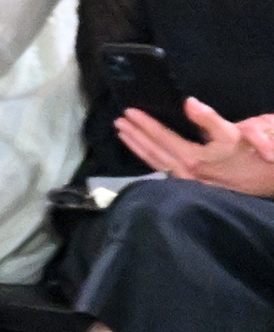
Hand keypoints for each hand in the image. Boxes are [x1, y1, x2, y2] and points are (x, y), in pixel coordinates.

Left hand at [118, 99, 273, 198]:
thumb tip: (188, 103)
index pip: (160, 137)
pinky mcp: (185, 183)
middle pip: (150, 151)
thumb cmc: (248, 155)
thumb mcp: (232, 133)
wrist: (261, 181)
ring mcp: (182, 179)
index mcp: (191, 157)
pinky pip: (159, 167)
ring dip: (136, 146)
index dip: (144, 123)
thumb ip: (208, 118)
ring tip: (122, 133)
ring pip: (152, 161)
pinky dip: (146, 157)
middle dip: (133, 135)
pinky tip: (141, 150)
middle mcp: (182, 171)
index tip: (129, 112)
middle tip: (118, 121)